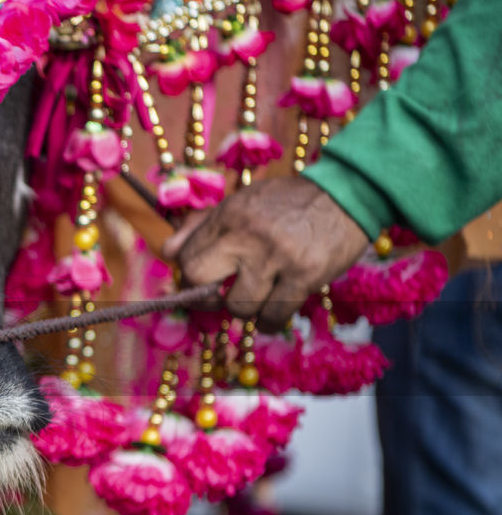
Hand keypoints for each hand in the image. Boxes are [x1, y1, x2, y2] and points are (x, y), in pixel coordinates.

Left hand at [162, 176, 370, 331]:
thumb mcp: (241, 202)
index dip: (192, 277)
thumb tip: (167, 252)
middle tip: (226, 294)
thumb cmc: (288, 202)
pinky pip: (274, 316)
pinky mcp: (305, 274)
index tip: (207, 281)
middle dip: (210, 297)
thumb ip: (202, 227)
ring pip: (240, 307)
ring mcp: (276, 257)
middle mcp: (247, 236)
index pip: (188, 260)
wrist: (347, 193)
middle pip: (202, 283)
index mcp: (228, 216)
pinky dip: (270, 321)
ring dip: (247, 310)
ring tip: (260, 296)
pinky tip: (274, 310)